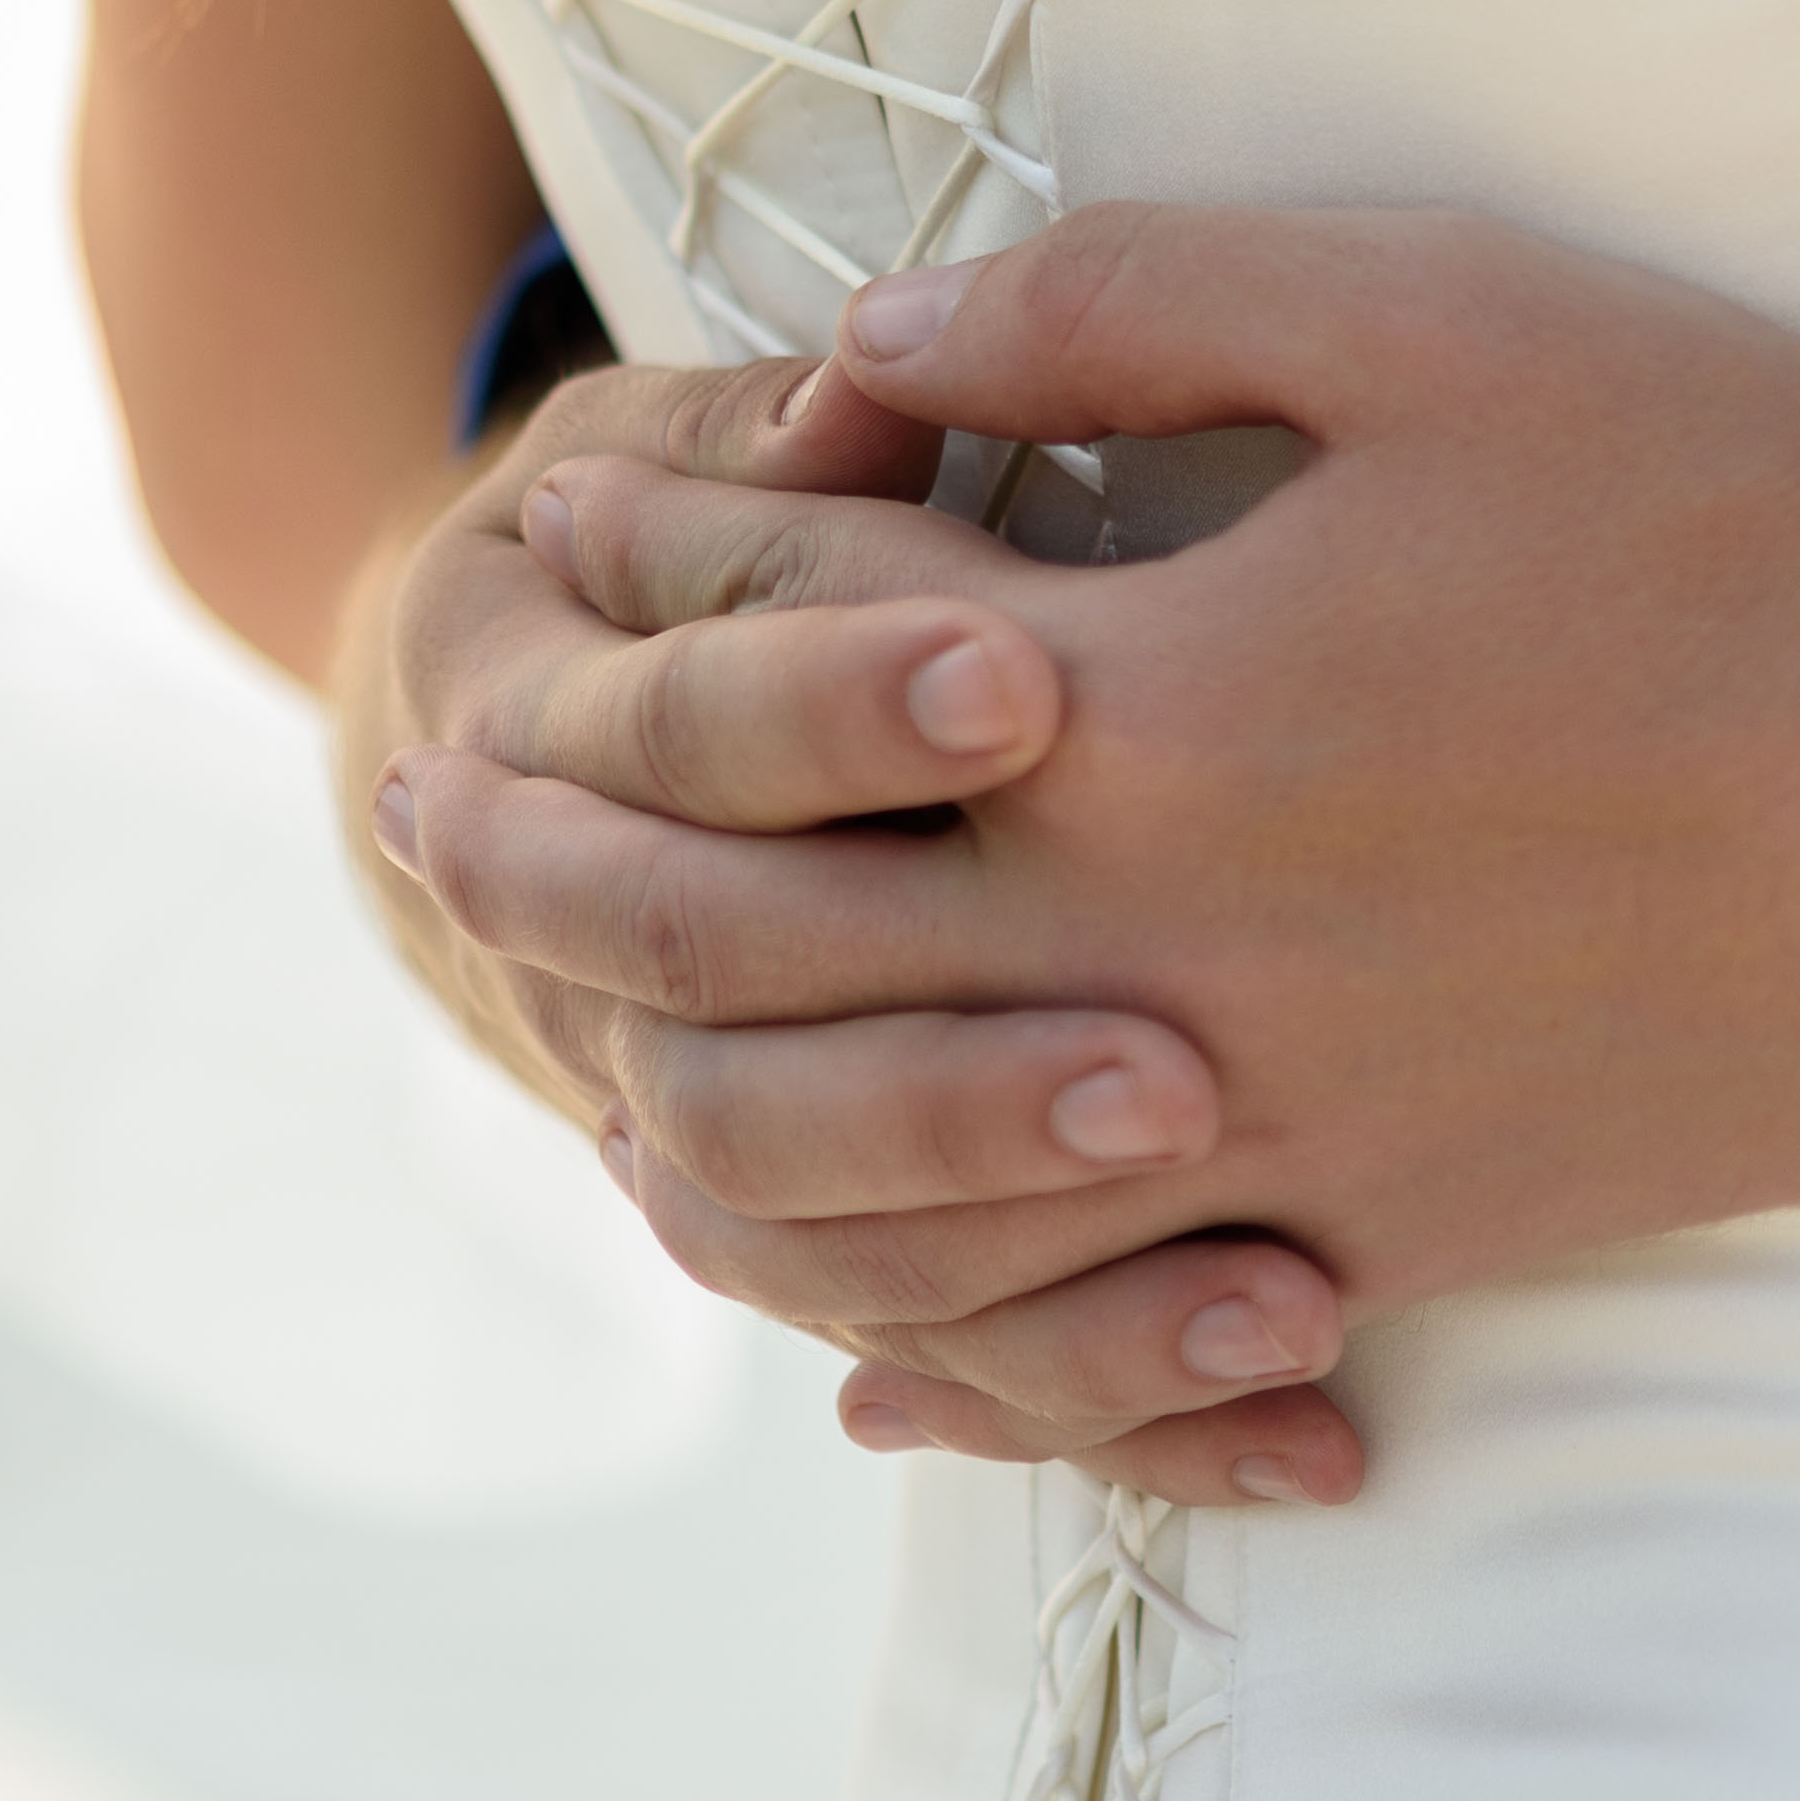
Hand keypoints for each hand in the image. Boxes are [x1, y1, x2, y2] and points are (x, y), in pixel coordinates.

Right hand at [341, 354, 1367, 1502]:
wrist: (487, 730)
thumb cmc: (668, 522)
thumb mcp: (694, 437)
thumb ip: (800, 423)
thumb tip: (876, 379)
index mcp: (550, 711)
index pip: (682, 739)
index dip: (839, 693)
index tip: (1034, 671)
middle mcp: (600, 964)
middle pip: (750, 1076)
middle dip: (964, 1080)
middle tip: (1182, 1073)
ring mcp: (717, 1121)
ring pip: (841, 1266)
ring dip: (1050, 1291)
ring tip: (1281, 1282)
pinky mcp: (846, 1230)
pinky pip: (956, 1367)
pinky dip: (1124, 1409)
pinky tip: (1312, 1420)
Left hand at [381, 205, 1799, 1482]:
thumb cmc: (1738, 496)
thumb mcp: (1424, 309)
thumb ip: (1109, 301)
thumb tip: (863, 350)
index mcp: (1151, 706)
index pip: (790, 672)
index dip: (649, 603)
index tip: (554, 556)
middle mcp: (1167, 953)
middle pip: (761, 955)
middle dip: (565, 874)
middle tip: (437, 820)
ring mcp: (1281, 1125)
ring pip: (882, 1194)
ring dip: (699, 1122)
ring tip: (592, 1070)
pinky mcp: (1396, 1232)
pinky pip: (1097, 1345)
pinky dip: (939, 1345)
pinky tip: (856, 1335)